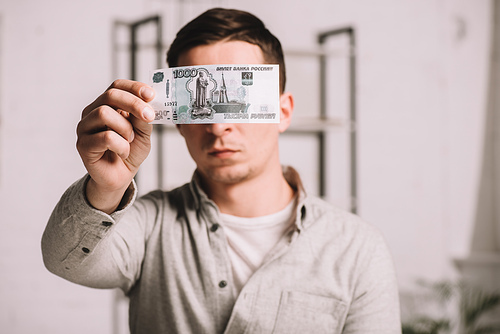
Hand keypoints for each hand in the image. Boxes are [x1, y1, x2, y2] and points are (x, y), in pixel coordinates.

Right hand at [76, 79, 154, 212]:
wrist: (121, 176)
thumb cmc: (130, 151)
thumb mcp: (143, 133)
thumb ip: (143, 118)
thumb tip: (147, 103)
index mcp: (107, 104)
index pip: (117, 86)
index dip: (134, 87)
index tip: (151, 95)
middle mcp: (92, 112)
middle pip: (110, 95)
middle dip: (134, 104)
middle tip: (149, 116)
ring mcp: (85, 127)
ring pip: (104, 113)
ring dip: (125, 128)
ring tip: (130, 140)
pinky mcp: (83, 144)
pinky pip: (105, 137)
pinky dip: (121, 146)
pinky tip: (123, 152)